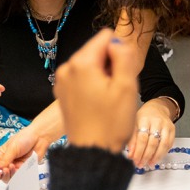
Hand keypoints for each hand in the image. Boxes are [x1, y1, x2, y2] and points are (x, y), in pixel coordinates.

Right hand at [0, 125, 37, 181]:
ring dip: (7, 175)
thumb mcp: (12, 147)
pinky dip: (15, 175)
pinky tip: (15, 169)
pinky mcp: (23, 170)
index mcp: (2, 155)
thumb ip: (5, 159)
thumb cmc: (25, 138)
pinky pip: (17, 177)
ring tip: (8, 168)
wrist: (39, 138)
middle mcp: (7, 162)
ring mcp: (15, 167)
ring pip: (8, 177)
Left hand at [53, 29, 137, 152]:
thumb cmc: (110, 123)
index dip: (120, 52)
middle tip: (117, 89)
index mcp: (81, 63)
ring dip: (102, 75)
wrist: (92, 152)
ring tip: (108, 97)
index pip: (105, 37)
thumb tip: (116, 42)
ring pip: (89, 64)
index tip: (123, 73)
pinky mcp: (62, 93)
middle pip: (96, 50)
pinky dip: (92, 85)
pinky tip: (99, 102)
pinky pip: (81, 78)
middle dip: (110, 64)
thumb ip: (124, 56)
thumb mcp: (127, 86)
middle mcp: (67, 68)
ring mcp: (62, 81)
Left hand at [127, 99, 176, 168]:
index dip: (138, 151)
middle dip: (146, 156)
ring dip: (156, 157)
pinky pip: (169, 145)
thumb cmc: (143, 117)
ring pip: (163, 145)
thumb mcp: (133, 124)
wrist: (157, 108)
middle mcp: (157, 122)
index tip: (134, 160)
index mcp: (144, 119)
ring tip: (149, 164)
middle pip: (152, 143)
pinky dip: (163, 154)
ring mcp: (166, 126)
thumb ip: (131, 139)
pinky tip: (156, 159)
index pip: (142, 138)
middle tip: (140, 164)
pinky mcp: (172, 130)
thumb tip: (130, 154)